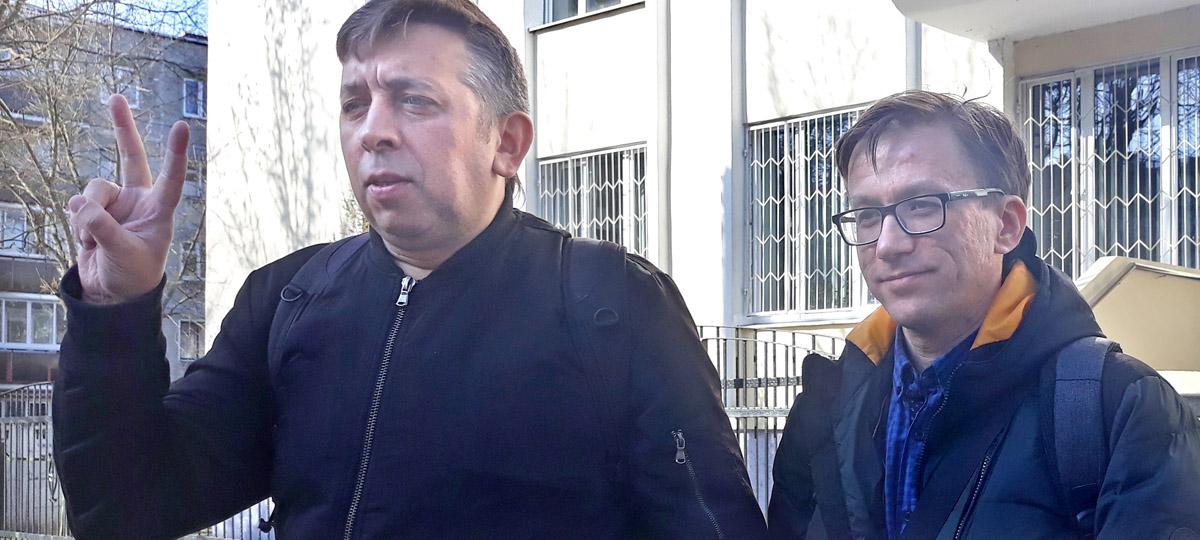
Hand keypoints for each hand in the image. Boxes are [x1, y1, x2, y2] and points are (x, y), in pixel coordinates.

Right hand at [69, 94, 189, 303]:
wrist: (112, 292)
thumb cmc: (133, 275)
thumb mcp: (124, 255)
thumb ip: (104, 229)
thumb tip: (80, 204)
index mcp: (160, 210)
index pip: (171, 178)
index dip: (176, 154)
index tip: (182, 126)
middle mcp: (139, 200)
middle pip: (131, 157)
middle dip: (123, 127)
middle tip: (116, 97)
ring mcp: (115, 203)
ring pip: (93, 190)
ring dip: (88, 216)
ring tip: (95, 241)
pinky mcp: (93, 210)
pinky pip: (77, 206)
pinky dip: (78, 224)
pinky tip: (88, 241)